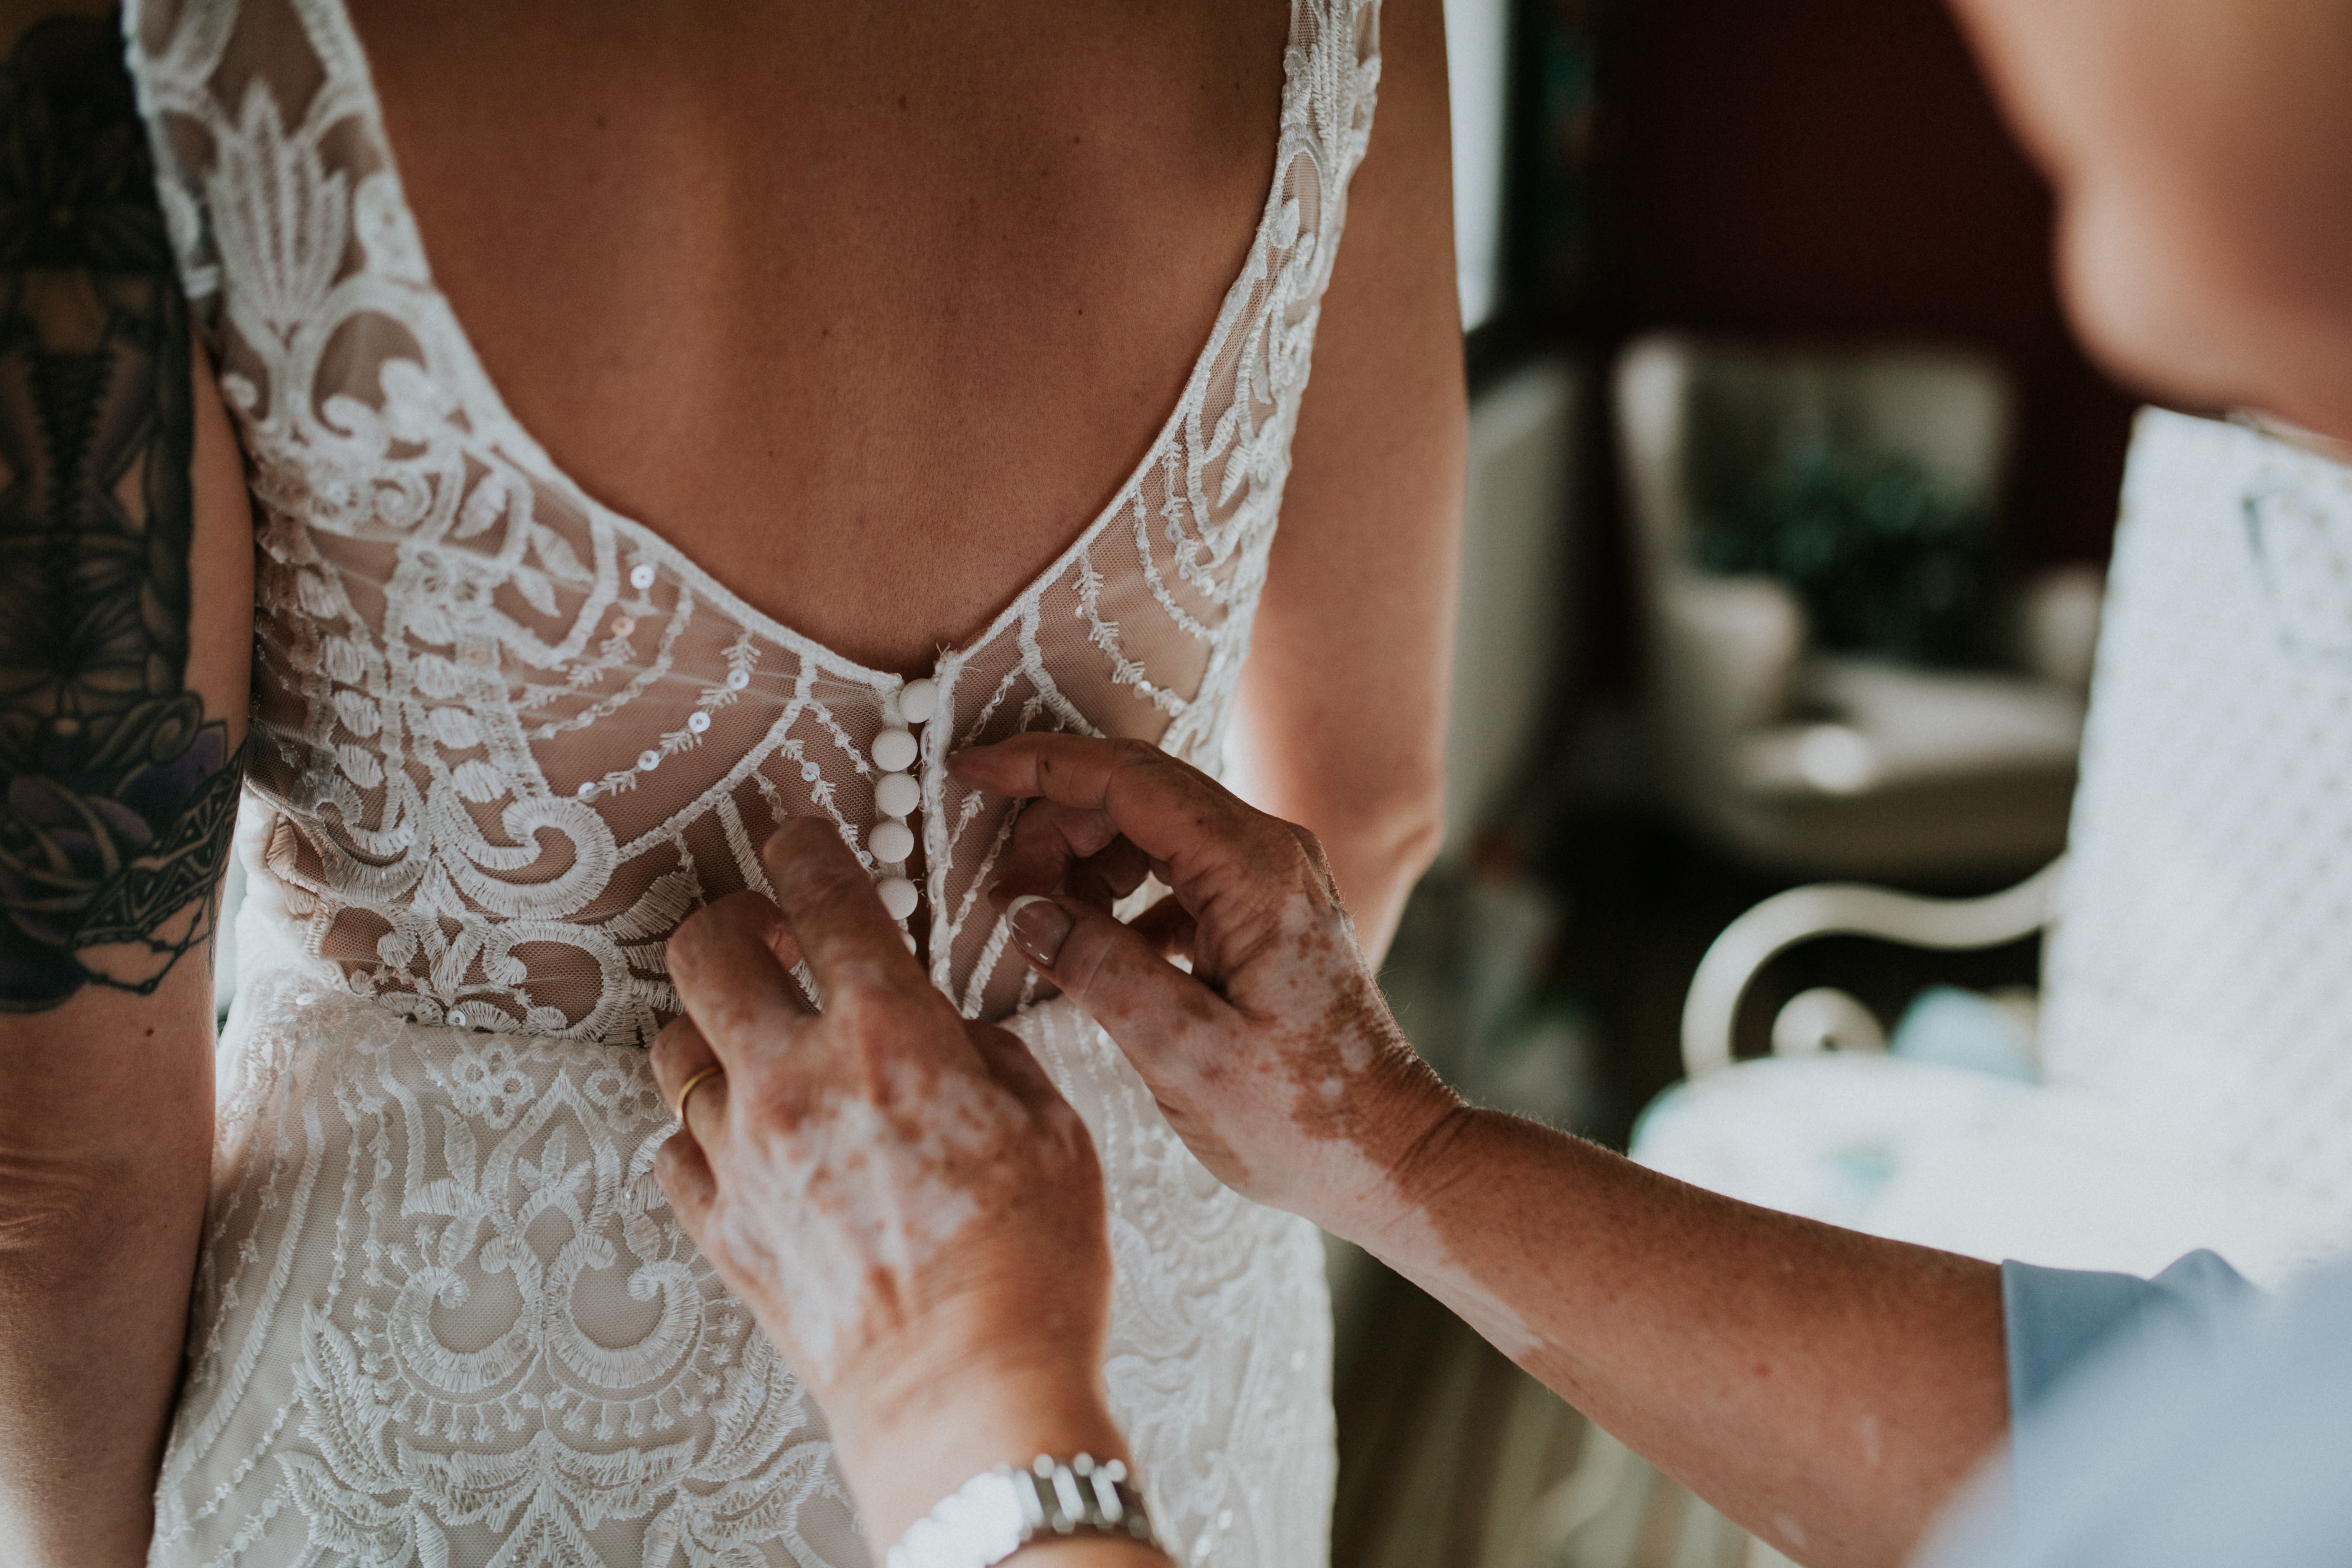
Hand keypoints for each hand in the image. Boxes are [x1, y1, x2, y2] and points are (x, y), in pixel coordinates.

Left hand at [652, 819, 1128, 1545]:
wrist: (966, 1390)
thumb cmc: (1027, 1268)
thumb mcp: (1054, 1127)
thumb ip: (992, 1054)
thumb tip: (955, 1032)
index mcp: (890, 1036)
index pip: (821, 894)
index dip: (803, 847)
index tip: (799, 840)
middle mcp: (796, 1080)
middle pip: (705, 949)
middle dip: (732, 918)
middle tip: (770, 932)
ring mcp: (744, 1156)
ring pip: (674, 1046)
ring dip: (713, 1025)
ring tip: (759, 1037)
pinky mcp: (722, 1227)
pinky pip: (674, 1147)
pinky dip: (702, 1127)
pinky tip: (751, 1135)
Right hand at [949, 736, 1464, 1249]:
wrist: (1389, 1156)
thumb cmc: (1301, 1121)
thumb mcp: (1185, 1056)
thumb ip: (1101, 972)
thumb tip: (1027, 913)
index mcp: (1255, 870)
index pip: (1128, 778)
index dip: (1039, 767)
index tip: (967, 772)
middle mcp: (1270, 853)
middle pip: (1137, 791)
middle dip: (1054, 824)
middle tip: (1002, 895)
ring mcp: (1270, 879)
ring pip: (1152, 827)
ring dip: (1085, 859)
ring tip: (1042, 927)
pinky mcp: (1262, 913)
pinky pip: (1174, 871)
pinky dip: (1120, 894)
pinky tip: (1091, 948)